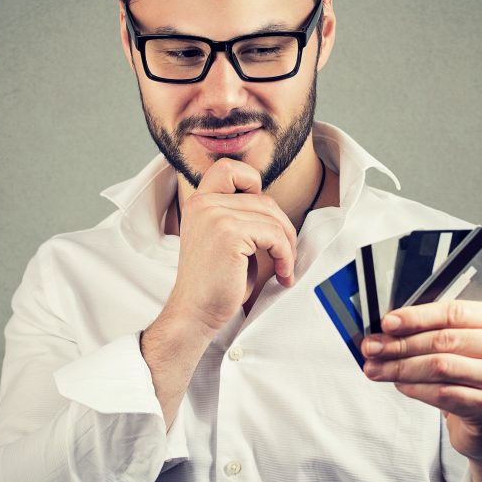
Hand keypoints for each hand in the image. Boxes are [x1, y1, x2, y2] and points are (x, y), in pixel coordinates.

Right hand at [165, 158, 296, 335]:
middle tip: (285, 254)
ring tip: (285, 267)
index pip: (228, 168)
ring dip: (287, 245)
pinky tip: (283, 274)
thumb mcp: (221, 239)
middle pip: (263, 198)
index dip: (251, 181)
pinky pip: (274, 236)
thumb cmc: (214, 283)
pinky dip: (286, 256)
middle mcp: (203, 203)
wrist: (194, 313)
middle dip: (282, 227)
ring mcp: (215, 215)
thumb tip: (275, 212)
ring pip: (272, 217)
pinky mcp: (229, 233)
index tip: (262, 216)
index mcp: (198, 202)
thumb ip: (238, 218)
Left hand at [361, 300, 481, 462]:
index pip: (454, 312)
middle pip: (444, 340)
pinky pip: (443, 394)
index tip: (386, 322)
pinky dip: (415, 388)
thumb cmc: (475, 375)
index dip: (416, 316)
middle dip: (400, 343)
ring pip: (440, 367)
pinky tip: (399, 384)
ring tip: (376, 368)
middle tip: (372, 347)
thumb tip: (388, 326)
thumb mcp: (466, 345)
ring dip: (400, 367)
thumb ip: (437, 330)